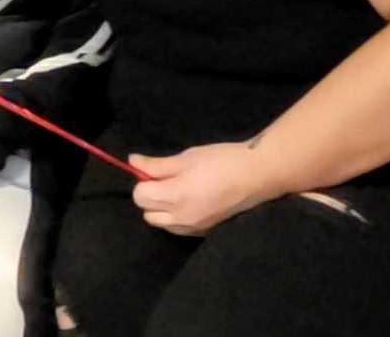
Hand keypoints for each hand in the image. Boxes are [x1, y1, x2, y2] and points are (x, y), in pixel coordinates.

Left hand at [129, 142, 280, 235]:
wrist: (258, 175)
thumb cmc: (222, 160)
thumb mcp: (187, 157)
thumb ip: (157, 164)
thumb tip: (132, 161)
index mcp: (176, 197)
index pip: (139, 197)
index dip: (143, 181)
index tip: (156, 171)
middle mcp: (181, 218)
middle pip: (146, 213)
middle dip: (150, 196)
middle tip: (167, 180)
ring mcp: (193, 228)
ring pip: (161, 224)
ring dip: (161, 209)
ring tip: (179, 190)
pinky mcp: (204, 233)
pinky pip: (178, 229)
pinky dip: (175, 217)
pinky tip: (190, 202)